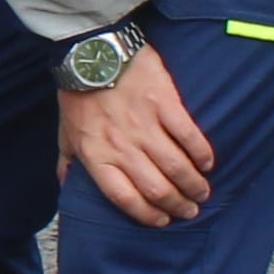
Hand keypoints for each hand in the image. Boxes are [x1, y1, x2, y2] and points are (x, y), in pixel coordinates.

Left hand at [57, 44, 214, 226]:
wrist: (90, 51)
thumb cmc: (77, 94)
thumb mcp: (64, 132)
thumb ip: (67, 162)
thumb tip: (66, 187)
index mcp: (96, 155)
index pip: (124, 197)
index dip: (146, 214)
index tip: (161, 221)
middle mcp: (121, 145)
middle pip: (156, 188)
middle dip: (177, 205)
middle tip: (190, 210)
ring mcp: (144, 124)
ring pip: (176, 166)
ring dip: (193, 184)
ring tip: (202, 193)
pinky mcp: (164, 103)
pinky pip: (188, 135)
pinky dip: (201, 153)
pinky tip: (208, 163)